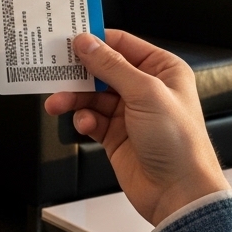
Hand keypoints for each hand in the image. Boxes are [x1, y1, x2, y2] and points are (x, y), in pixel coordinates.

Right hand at [45, 31, 229, 225]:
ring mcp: (130, 113)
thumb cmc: (177, 140)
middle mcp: (146, 88)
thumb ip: (111, 66)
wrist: (178, 192)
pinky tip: (85, 126)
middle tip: (54, 71)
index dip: (95, 41)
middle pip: (102, 70)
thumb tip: (86, 42)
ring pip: (92, 96)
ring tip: (57, 103)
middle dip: (78, 73)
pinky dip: (84, 120)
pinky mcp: (116, 135)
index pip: (122, 44)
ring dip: (74, 98)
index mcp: (162, 69)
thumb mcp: (145, 93)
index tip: (67, 39)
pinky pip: (91, 119)